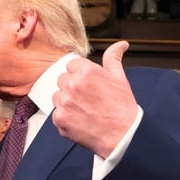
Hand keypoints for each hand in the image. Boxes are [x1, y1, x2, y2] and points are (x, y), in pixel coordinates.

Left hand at [52, 41, 138, 158]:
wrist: (123, 135)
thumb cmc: (122, 108)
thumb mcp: (120, 78)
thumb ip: (114, 58)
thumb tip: (121, 44)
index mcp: (86, 71)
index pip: (71, 66)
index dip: (80, 76)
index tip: (88, 86)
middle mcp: (73, 84)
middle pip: (62, 80)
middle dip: (72, 88)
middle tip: (88, 99)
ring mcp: (65, 102)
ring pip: (57, 97)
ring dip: (67, 103)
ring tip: (84, 111)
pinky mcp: (60, 119)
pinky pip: (56, 114)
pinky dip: (66, 119)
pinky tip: (80, 121)